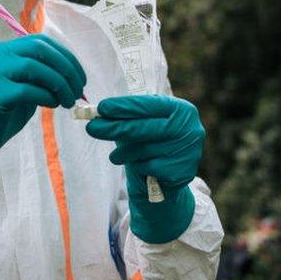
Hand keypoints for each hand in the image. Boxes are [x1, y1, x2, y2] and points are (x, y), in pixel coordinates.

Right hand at [0, 34, 86, 169]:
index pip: (40, 42)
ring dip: (59, 83)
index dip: (66, 57)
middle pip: (40, 49)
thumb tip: (71, 76)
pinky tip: (52, 106)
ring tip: (68, 101)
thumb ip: (38, 78)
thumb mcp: (19, 91)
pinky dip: (46, 96)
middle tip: (78, 91)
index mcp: (0, 51)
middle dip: (66, 68)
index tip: (80, 78)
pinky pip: (27, 90)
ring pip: (34, 66)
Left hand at [86, 95, 204, 242]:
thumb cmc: (154, 142)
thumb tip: (96, 113)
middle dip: (115, 128)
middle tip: (92, 128)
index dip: (123, 106)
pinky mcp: (181, 172)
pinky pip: (149, 167)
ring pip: (144, 149)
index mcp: (181, 109)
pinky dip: (138, 166)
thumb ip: (126, 117)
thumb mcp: (145, 124)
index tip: (101, 108)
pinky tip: (139, 166)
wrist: (171, 174)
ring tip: (115, 157)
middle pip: (144, 127)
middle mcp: (189, 128)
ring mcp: (187, 151)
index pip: (148, 105)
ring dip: (123, 153)